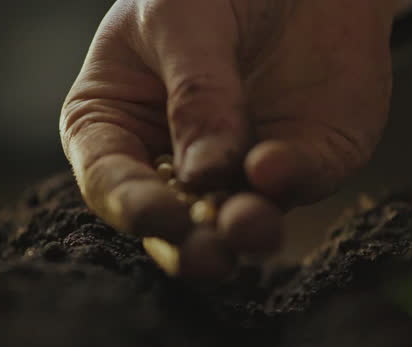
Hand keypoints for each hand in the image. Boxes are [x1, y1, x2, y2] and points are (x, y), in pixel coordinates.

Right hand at [61, 0, 395, 277]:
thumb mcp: (182, 15)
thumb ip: (194, 91)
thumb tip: (206, 173)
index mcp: (117, 125)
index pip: (111, 181)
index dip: (132, 205)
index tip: (161, 215)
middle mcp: (176, 160)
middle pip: (173, 223)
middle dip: (189, 246)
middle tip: (207, 257)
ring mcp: (241, 167)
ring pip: (238, 218)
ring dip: (243, 229)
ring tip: (249, 225)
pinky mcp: (301, 161)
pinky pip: (298, 181)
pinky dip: (290, 180)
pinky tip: (276, 165)